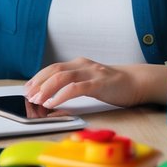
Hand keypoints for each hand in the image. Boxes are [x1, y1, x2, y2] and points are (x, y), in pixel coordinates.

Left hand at [23, 59, 166, 108]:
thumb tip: (53, 95)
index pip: (53, 68)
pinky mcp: (99, 84)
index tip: (27, 88)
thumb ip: (74, 83)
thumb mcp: (90, 81)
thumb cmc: (113, 85)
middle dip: (39, 83)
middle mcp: (83, 65)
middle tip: (28, 95)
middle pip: (54, 70)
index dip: (38, 77)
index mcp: (79, 64)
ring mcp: (91, 73)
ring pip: (62, 77)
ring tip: (38, 100)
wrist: (138, 83)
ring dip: (46, 89)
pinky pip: (75, 88)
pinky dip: (61, 96)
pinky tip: (52, 103)